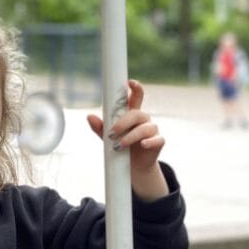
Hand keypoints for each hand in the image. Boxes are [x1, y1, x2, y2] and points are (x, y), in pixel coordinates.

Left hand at [86, 79, 168, 200]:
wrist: (133, 167)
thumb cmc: (121, 147)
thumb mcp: (108, 138)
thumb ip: (100, 127)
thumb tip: (89, 116)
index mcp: (132, 114)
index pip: (136, 97)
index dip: (135, 88)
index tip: (130, 82)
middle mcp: (144, 119)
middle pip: (136, 114)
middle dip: (123, 123)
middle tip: (111, 134)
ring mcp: (152, 130)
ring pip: (144, 128)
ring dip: (130, 136)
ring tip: (119, 146)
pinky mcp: (158, 142)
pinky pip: (157, 139)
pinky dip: (150, 142)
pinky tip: (143, 144)